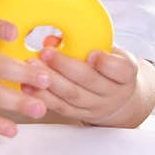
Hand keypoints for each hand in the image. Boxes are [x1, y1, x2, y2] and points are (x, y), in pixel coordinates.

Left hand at [21, 36, 154, 126]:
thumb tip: (52, 39)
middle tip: (46, 53)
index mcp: (125, 73)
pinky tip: (28, 87)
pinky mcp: (79, 114)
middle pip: (89, 81)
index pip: (121, 70)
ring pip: (72, 95)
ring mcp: (96, 106)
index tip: (91, 54)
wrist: (118, 99)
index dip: (106, 63)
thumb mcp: (108, 50)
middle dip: (65, 66)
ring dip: (50, 81)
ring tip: (32, 67)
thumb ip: (86, 42)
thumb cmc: (109, 67)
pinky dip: (43, 97)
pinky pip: (60, 107)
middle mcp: (113, 93)